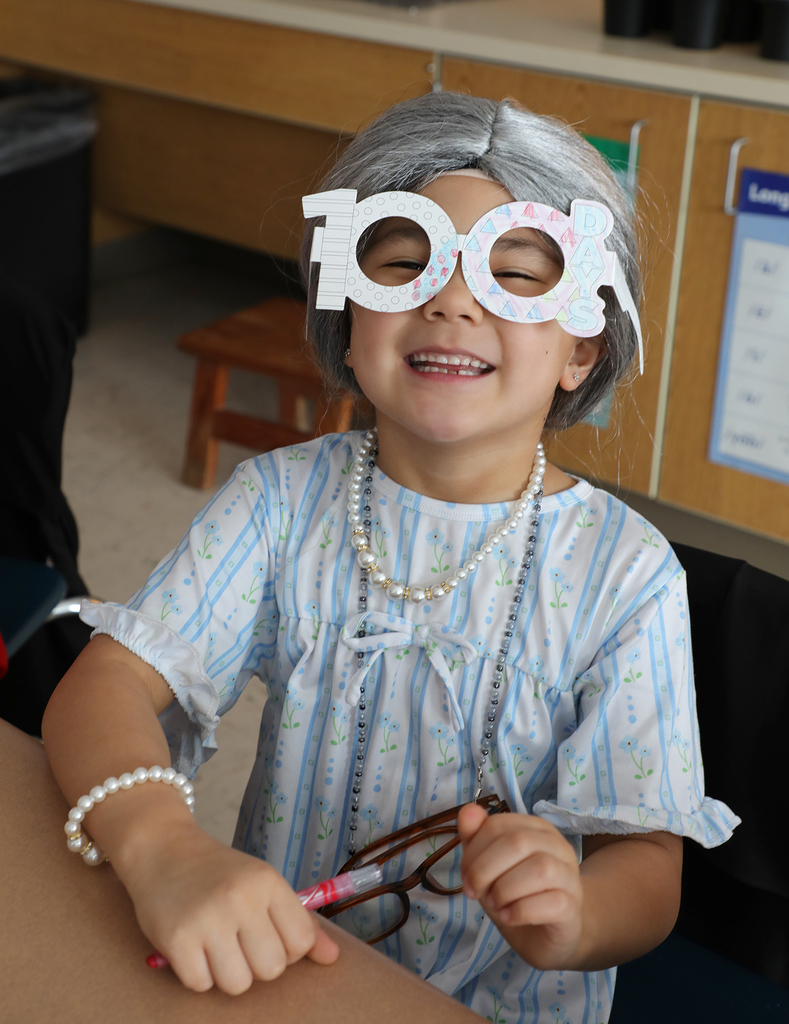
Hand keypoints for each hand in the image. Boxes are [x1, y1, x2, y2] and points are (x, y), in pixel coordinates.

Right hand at [119, 821, 338, 993]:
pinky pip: (201, 985)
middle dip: (256, 964)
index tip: (267, 936)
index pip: (301, 942)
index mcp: (268, 883)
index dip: (287, 950)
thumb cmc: (218, 872)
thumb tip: (333, 957)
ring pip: (238, 984)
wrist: (162, 849)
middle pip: (271, 969)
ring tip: (216, 947)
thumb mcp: (263, 884)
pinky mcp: (176, 939)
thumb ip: (298, 921)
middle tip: (238, 942)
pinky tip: (192, 948)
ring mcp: (208, 919)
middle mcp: (242, 899)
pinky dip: (197, 975)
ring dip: (227, 974)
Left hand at [457, 803, 582, 970]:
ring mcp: (569, 876)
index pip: (498, 825)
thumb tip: (467, 811)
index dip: (474, 850)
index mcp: (535, 829)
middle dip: (485, 869)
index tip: (466, 876)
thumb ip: (476, 838)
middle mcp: (557, 846)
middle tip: (475, 892)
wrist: (546, 936)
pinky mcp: (573, 907)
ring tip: (496, 904)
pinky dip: (521, 911)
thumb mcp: (489, 868)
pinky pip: (552, 902)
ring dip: (505, 890)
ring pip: (540, 869)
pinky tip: (509, 917)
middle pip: (518, 842)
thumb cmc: (516, 896)